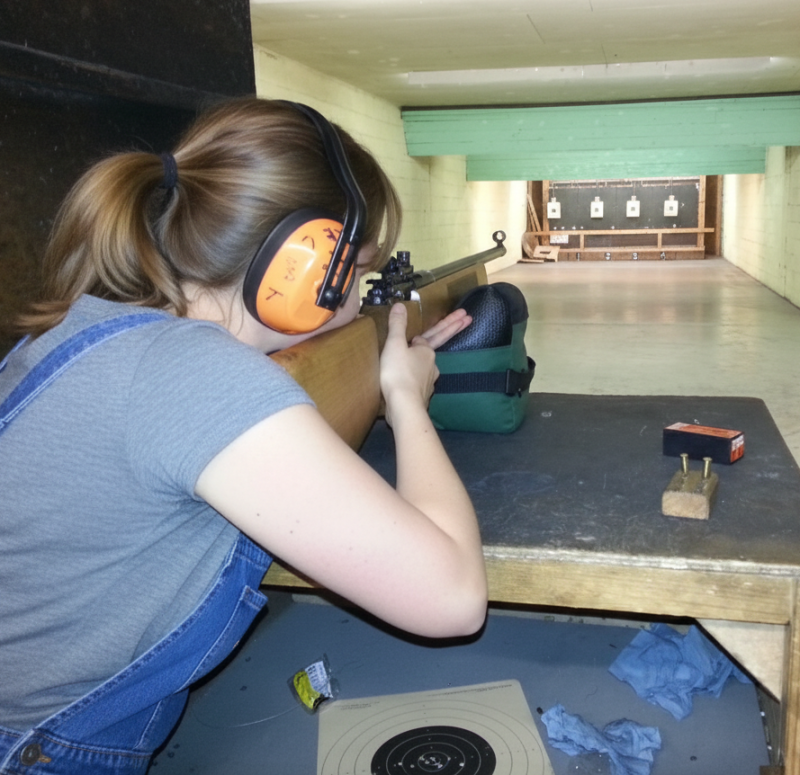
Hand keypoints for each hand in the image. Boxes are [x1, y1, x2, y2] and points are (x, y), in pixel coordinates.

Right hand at [379, 305, 471, 425]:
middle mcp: (431, 364)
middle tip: (469, 318)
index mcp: (426, 350)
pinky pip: (419, 380)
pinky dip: (416, 376)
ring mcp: (429, 380)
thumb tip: (400, 305)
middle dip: (454, 329)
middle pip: (440, 343)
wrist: (404, 405)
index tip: (457, 316)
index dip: (441, 324)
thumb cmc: (399, 372)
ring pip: (427, 364)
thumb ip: (397, 325)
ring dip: (425, 359)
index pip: (433, 333)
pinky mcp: (422, 394)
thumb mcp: (394, 345)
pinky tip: (409, 379)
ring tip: (418, 356)